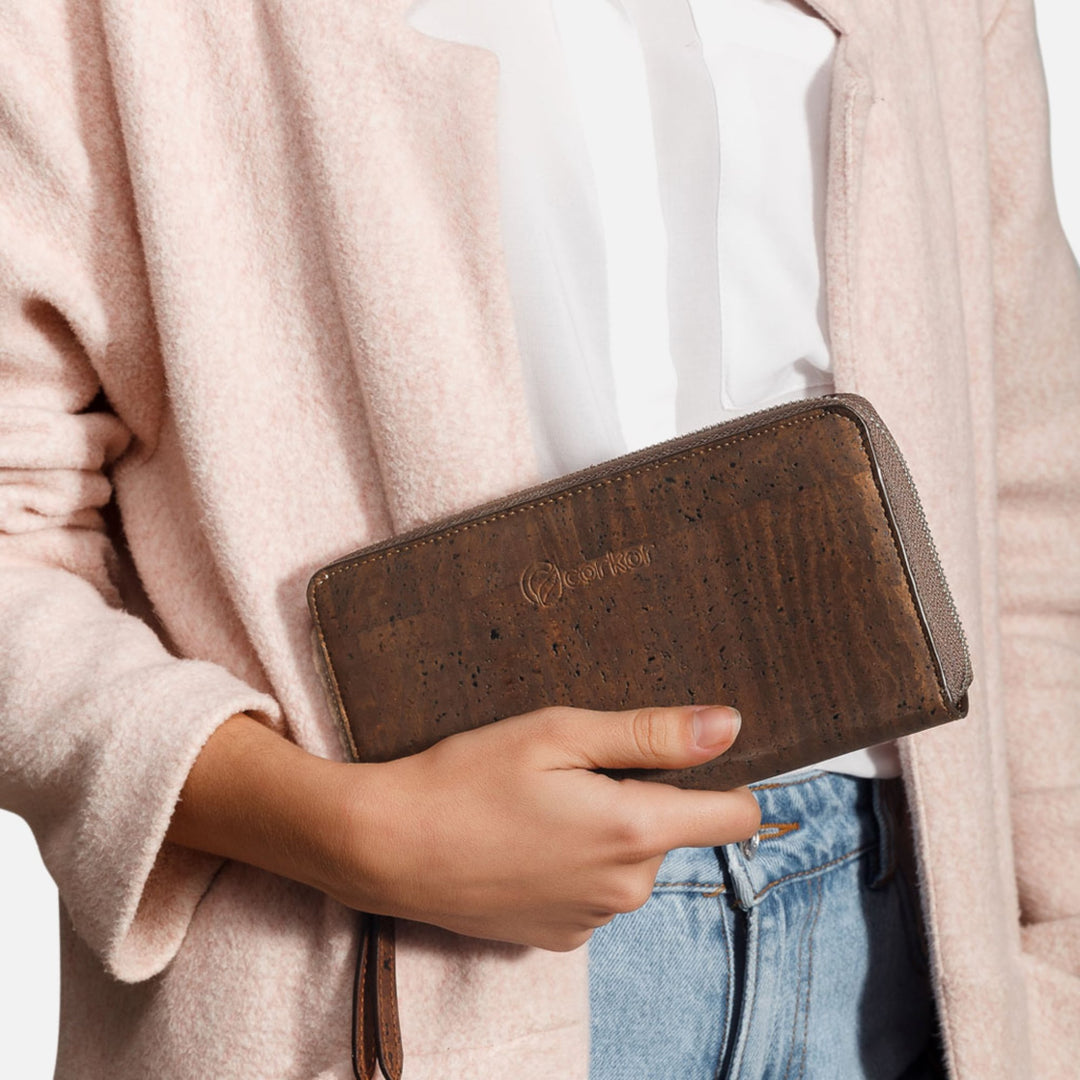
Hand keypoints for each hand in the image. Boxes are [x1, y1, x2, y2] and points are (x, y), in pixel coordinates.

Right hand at [317, 703, 758, 949]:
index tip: (693, 757)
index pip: (735, 816)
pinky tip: (524, 841)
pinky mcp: (560, 938)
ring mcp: (593, 920)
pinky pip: (594, 891)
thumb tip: (731, 726)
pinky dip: (575, 864)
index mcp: (635, 830)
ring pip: (631, 862)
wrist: (388, 847)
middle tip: (572, 770)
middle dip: (642, 798)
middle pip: (673, 832)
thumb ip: (652, 734)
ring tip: (540, 804)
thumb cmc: (468, 777)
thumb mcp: (559, 734)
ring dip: (607, 831)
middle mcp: (626, 888)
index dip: (727, 780)